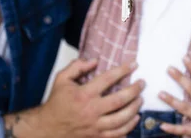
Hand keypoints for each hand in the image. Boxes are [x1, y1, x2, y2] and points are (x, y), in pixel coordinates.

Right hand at [3, 59, 144, 137]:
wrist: (47, 128)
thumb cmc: (56, 102)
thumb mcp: (62, 79)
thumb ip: (77, 67)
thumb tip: (94, 60)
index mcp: (84, 94)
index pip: (108, 79)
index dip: (123, 70)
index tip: (134, 64)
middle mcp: (91, 110)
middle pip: (120, 100)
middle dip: (134, 90)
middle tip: (142, 83)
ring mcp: (95, 126)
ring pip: (122, 119)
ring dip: (135, 109)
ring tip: (140, 100)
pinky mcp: (96, 137)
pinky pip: (117, 134)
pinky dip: (129, 128)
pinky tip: (135, 119)